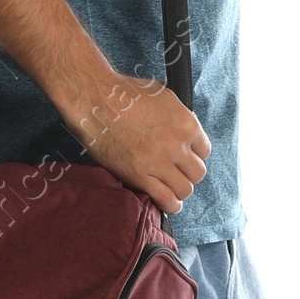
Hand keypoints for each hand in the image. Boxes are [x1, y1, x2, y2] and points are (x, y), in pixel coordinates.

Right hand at [69, 72, 210, 216]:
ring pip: (185, 189)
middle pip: (197, 173)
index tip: (185, 157)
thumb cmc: (123, 94)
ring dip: (179, 189)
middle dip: (188, 173)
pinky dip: (170, 204)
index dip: (194, 155)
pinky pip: (165, 199)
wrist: (95, 99)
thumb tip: (187, 131)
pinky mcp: (139, 175)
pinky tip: (168, 202)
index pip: (205, 151)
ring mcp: (158, 162)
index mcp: (186, 123)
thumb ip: (180, 116)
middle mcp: (176, 144)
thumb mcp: (163, 95)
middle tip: (176, 171)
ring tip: (170, 186)